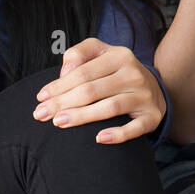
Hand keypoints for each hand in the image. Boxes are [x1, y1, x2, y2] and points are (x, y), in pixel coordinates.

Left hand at [32, 37, 165, 142]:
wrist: (154, 88)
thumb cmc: (116, 72)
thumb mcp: (101, 54)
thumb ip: (80, 54)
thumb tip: (64, 71)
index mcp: (120, 56)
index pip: (83, 71)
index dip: (59, 85)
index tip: (40, 97)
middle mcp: (134, 74)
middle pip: (92, 90)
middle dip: (62, 102)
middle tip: (41, 115)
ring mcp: (144, 96)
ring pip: (110, 107)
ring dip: (82, 116)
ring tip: (59, 123)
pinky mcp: (152, 116)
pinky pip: (134, 128)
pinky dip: (118, 134)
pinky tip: (99, 139)